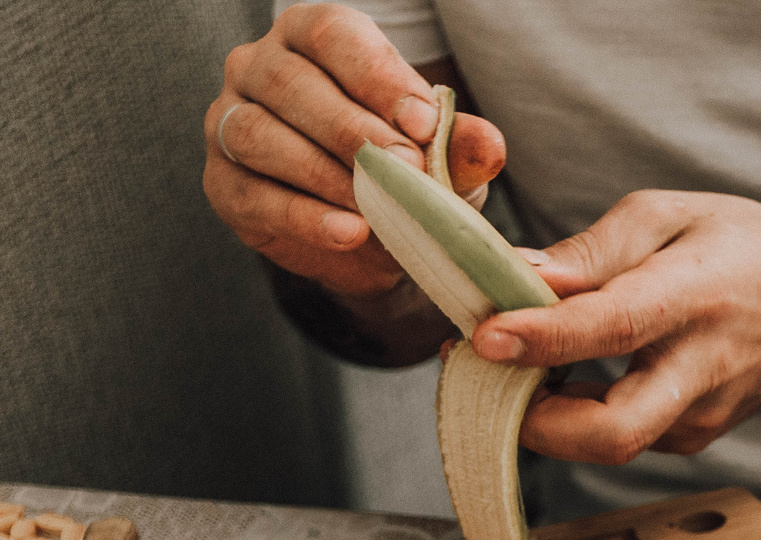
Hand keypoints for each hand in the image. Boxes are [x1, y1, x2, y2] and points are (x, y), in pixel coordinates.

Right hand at [204, 4, 505, 297]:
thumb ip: (461, 144)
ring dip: (322, 173)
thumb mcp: (442, 156)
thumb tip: (488, 144)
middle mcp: (260, 67)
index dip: (378, 77)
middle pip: (291, 83)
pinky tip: (348, 232)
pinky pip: (254, 194)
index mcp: (313, 37)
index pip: (334, 35)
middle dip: (353, 129)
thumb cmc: (403, 168)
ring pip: (258, 134)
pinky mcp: (224, 182)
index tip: (425, 123)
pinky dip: (304, 216)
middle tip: (406, 168)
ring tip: (375, 207)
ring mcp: (228, 122)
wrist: (373, 235)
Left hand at [472, 192, 760, 462]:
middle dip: (536, 421)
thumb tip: (517, 275)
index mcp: (695, 296)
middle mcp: (700, 369)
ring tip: (504, 365)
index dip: (545, 338)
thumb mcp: (671, 215)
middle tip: (478, 375)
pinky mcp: (690, 438)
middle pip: (615, 431)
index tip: (484, 336)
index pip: (615, 326)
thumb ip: (593, 250)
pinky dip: (569, 415)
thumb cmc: (744, 249)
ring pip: (609, 444)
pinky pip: (615, 437)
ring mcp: (698, 415)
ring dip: (541, 415)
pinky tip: (552, 375)